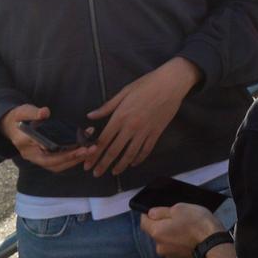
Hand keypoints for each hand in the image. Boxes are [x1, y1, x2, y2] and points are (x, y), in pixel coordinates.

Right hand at [0, 104, 96, 172]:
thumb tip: (45, 112)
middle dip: (75, 158)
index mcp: (26, 146)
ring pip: (59, 165)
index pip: (47, 156)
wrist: (10, 125)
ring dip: (76, 159)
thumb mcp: (22, 111)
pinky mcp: (45, 156)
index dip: (64, 155)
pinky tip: (85, 146)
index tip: (80, 149)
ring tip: (92, 149)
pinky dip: (73, 155)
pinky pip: (60, 160)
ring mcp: (39, 158)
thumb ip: (33, 112)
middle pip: (56, 164)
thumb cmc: (17, 117)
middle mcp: (33, 156)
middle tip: (92, 149)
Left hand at [85, 58, 201, 176]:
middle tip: (96, 174)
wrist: (171, 83)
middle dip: (103, 164)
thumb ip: (107, 107)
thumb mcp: (124, 92)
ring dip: (121, 165)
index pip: (103, 140)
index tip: (87, 163)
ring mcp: (144, 131)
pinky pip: (146, 150)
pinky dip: (139, 158)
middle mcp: (131, 127)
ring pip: (130, 154)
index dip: (94, 153)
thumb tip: (90, 116)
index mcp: (120, 116)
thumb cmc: (146, 84)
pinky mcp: (156, 132)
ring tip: (114, 172)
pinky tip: (133, 163)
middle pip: (114, 150)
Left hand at [139, 202, 222, 257]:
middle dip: (163, 223)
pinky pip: (173, 245)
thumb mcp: (179, 208)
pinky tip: (189, 235)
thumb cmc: (197, 223)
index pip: (143, 222)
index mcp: (156, 232)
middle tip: (178, 216)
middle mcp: (159, 245)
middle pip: (155, 231)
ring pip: (165, 239)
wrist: (213, 243)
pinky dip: (178, 240)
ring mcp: (168, 254)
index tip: (158, 209)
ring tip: (186, 226)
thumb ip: (161, 211)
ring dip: (171, 232)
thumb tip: (151, 214)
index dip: (148, 213)